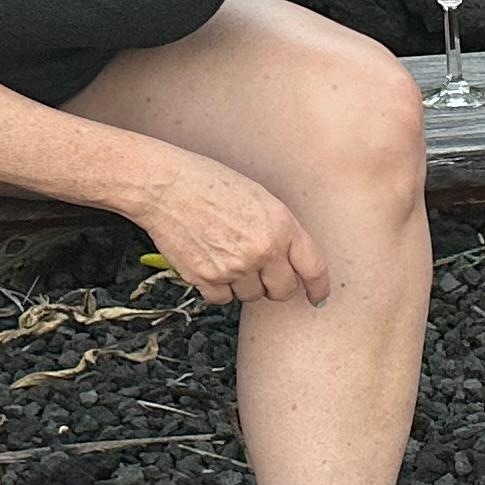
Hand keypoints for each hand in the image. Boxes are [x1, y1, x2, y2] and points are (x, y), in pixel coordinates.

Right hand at [133, 147, 324, 304]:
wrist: (166, 186)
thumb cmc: (211, 185)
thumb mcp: (260, 200)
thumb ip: (281, 232)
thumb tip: (291, 264)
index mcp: (282, 226)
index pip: (313, 268)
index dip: (318, 288)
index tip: (317, 297)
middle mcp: (263, 250)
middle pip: (283, 291)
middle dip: (276, 285)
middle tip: (262, 272)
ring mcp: (235, 267)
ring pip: (252, 297)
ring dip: (245, 285)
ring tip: (228, 256)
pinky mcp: (207, 278)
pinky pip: (223, 299)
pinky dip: (219, 289)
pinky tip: (211, 264)